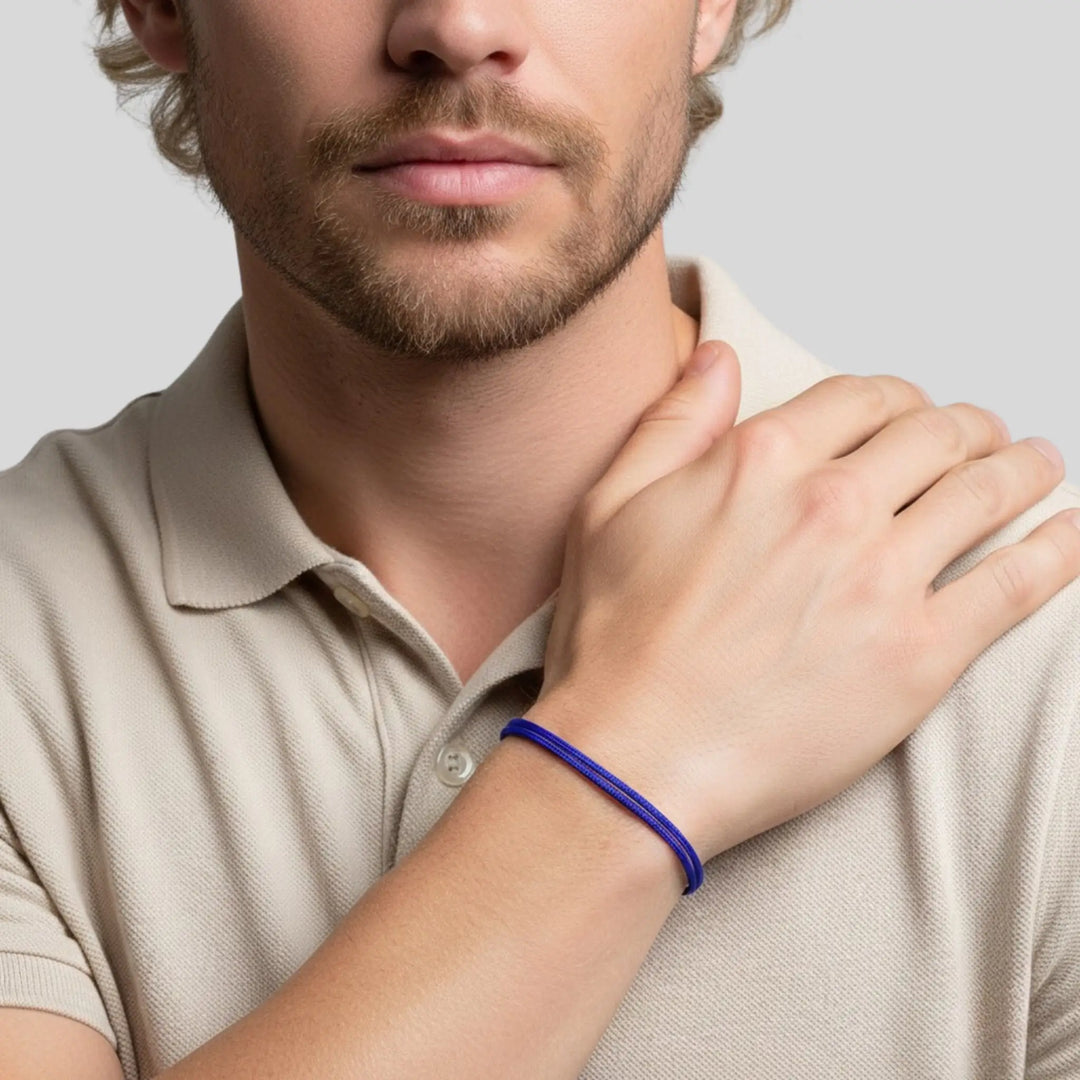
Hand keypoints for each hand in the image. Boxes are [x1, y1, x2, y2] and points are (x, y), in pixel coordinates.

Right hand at [529, 341, 1079, 863]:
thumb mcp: (610, 507)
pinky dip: (1060, 549)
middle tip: (979, 439)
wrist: (635, 757)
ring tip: (1038, 466)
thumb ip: (674, 422)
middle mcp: (832, 504)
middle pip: (934, 435)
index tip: (907, 413)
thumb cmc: (615, 641)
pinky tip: (1073, 532)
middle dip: (965, 427)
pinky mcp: (921, 655)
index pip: (860, 398)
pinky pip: (1018, 584)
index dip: (894, 398)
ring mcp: (884, 578)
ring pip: (987, 493)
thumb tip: (718, 357)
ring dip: (1023, 468)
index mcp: (761, 462)